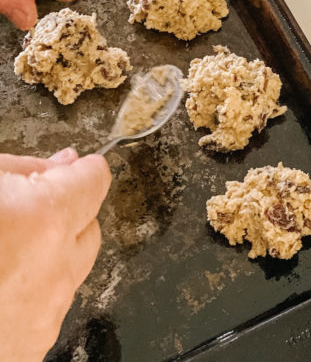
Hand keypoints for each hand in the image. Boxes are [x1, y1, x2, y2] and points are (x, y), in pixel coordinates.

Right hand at [0, 148, 110, 361]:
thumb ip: (22, 170)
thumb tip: (63, 163)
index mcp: (42, 219)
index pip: (94, 180)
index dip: (78, 172)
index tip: (64, 171)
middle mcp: (54, 270)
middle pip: (89, 227)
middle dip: (64, 214)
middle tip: (18, 212)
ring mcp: (43, 316)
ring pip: (70, 271)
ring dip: (47, 256)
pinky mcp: (29, 350)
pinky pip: (47, 309)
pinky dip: (30, 295)